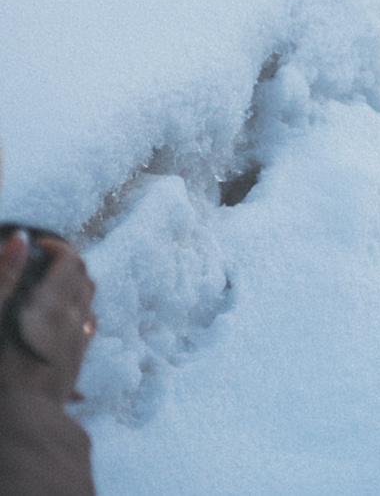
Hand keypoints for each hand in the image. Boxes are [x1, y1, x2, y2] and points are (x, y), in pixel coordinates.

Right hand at [0, 231, 95, 404]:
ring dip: (73, 283)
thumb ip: (4, 277)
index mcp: (53, 303)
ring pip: (87, 299)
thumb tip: (19, 238)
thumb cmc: (0, 371)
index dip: (54, 245)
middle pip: (82, 275)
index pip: (69, 259)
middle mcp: (73, 318)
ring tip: (47, 284)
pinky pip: (86, 324)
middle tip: (40, 260)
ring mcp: (78, 340)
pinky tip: (60, 316)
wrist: (20, 423)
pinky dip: (76, 309)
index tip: (35, 245)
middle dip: (64, 261)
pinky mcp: (76, 360)